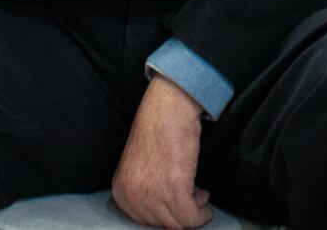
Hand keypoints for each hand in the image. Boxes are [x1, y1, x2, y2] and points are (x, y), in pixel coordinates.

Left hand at [111, 76, 211, 228]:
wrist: (168, 108)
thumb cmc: (157, 129)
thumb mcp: (139, 166)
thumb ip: (145, 189)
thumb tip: (163, 209)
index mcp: (121, 192)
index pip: (146, 220)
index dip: (166, 214)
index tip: (179, 206)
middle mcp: (132, 197)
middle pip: (163, 223)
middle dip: (182, 213)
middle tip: (195, 199)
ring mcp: (152, 195)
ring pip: (179, 223)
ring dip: (194, 212)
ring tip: (200, 195)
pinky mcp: (174, 190)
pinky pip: (192, 216)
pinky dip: (202, 212)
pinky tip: (205, 198)